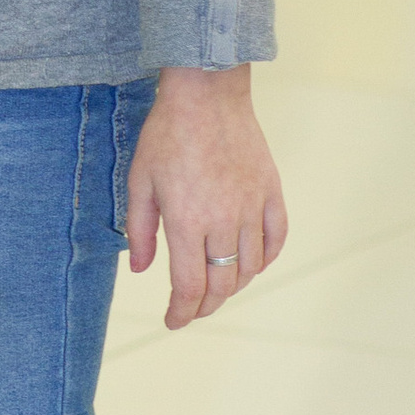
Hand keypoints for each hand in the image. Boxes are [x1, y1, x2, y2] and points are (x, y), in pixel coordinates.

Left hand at [126, 65, 286, 328]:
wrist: (207, 94)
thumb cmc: (167, 134)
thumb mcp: (139, 181)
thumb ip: (139, 229)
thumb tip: (141, 269)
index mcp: (186, 221)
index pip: (189, 286)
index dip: (181, 311)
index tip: (173, 321)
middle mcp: (223, 220)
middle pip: (222, 284)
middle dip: (205, 307)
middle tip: (192, 311)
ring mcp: (252, 207)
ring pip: (250, 267)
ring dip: (233, 287)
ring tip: (217, 289)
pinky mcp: (271, 192)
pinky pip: (276, 239)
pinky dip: (265, 259)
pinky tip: (251, 265)